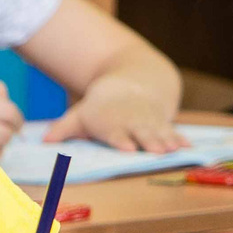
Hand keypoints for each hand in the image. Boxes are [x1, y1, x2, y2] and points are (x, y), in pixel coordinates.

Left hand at [38, 78, 184, 151]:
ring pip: (159, 133)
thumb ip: (63, 129)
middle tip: (157, 152)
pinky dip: (181, 139)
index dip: (121, 140)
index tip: (127, 147)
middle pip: (141, 134)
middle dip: (149, 142)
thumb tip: (44, 142)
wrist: (133, 81)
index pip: (115, 133)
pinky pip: (173, 131)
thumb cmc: (101, 107)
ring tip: (174, 151)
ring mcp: (149, 123)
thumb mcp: (80, 114)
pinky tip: (188, 146)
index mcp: (110, 123)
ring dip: (167, 142)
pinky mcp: (163, 123)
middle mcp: (131, 123)